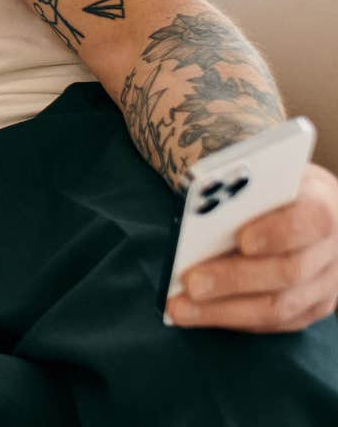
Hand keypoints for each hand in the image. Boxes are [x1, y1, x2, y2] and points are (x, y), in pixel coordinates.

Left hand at [168, 163, 337, 331]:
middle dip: (234, 279)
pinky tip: (198, 315)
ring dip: (223, 310)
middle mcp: (332, 250)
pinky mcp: (312, 309)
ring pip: (279, 307)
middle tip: (190, 283)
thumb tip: (201, 209)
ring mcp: (326, 285)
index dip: (276, 232)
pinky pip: (273, 323)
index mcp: (322, 207)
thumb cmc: (274, 191)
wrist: (308, 211)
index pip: (309, 221)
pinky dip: (232, 319)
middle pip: (288, 272)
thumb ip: (243, 194)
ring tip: (179, 308)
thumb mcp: (266, 180)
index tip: (241, 239)